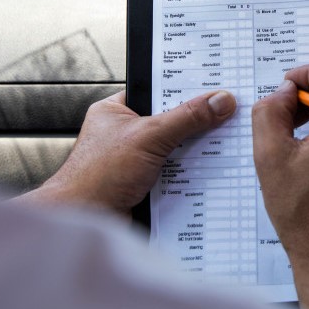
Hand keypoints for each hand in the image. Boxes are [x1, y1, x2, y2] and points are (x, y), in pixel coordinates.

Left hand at [17, 90, 235, 216]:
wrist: (83, 222)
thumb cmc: (95, 177)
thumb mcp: (149, 136)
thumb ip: (186, 117)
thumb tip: (219, 100)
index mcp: (117, 111)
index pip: (159, 91)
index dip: (187, 89)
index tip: (216, 87)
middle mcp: (126, 133)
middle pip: (172, 121)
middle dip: (196, 123)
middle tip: (225, 116)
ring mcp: (136, 160)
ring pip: (176, 149)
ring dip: (194, 152)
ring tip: (220, 145)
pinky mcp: (145, 183)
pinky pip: (175, 173)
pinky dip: (189, 175)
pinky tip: (206, 174)